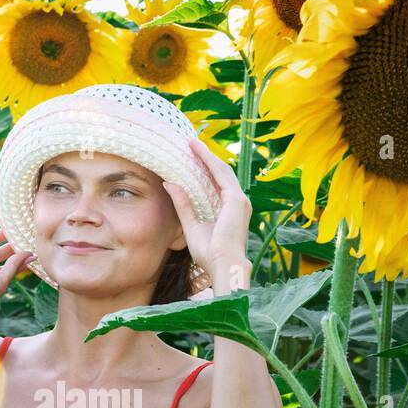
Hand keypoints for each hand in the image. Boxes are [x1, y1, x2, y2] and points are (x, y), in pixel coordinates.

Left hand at [161, 137, 251, 281]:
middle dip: (205, 158)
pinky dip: (208, 160)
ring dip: (206, 155)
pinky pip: (220, 173)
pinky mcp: (235, 199)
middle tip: (189, 144)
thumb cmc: (209, 254)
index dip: (205, 168)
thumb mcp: (191, 225)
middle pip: (220, 173)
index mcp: (230, 210)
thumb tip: (168, 184)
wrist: (222, 265)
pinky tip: (197, 150)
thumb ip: (183, 205)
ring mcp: (238, 199)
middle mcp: (237, 202)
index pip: (217, 183)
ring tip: (191, 143)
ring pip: (220, 169)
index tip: (190, 157)